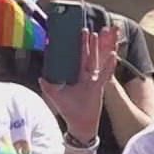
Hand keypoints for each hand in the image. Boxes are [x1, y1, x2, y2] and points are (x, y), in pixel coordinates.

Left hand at [39, 23, 121, 140]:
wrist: (80, 124)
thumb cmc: (69, 110)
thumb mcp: (55, 96)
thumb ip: (48, 86)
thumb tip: (40, 77)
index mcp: (76, 76)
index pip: (75, 58)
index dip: (74, 48)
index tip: (73, 36)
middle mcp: (85, 76)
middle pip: (86, 55)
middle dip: (85, 43)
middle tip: (84, 29)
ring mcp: (93, 80)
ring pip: (95, 60)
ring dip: (95, 48)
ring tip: (96, 35)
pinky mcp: (99, 86)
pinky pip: (105, 73)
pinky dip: (109, 65)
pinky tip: (112, 55)